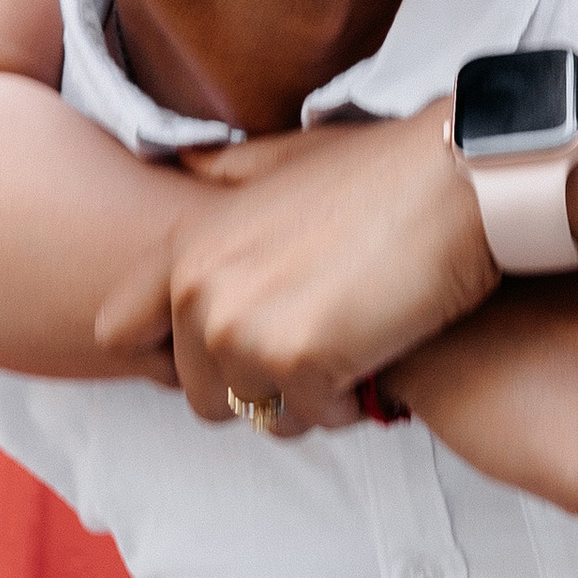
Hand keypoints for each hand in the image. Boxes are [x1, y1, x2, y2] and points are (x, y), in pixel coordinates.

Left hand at [97, 109, 498, 430]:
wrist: (458, 179)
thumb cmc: (382, 169)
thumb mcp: (286, 158)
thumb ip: (226, 174)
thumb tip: (185, 161)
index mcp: (185, 247)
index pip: (119, 335)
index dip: (168, 358)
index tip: (227, 352)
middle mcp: (196, 291)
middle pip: (198, 395)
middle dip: (256, 386)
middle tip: (319, 349)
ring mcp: (241, 329)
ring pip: (257, 415)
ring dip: (304, 398)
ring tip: (352, 347)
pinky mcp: (297, 362)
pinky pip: (313, 419)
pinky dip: (350, 401)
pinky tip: (381, 353)